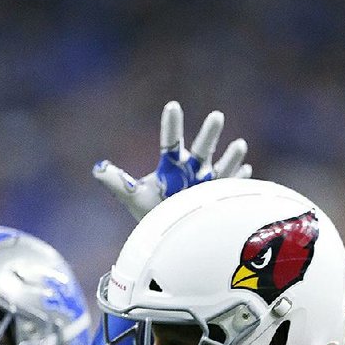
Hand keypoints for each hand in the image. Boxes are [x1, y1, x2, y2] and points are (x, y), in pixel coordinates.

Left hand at [93, 99, 250, 220]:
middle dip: (209, 134)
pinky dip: (239, 180)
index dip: (171, 126)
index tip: (172, 107)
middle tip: (216, 116)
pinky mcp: (218, 200)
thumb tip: (97, 168)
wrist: (168, 237)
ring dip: (231, 157)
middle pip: (200, 149)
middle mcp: (191, 171)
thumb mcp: (134, 198)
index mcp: (171, 166)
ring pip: (222, 168)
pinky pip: (231, 188)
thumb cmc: (153, 215)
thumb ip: (117, 182)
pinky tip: (247, 170)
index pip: (170, 141)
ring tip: (239, 145)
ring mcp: (207, 185)